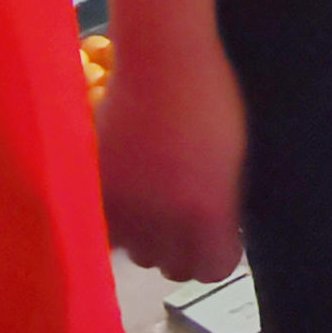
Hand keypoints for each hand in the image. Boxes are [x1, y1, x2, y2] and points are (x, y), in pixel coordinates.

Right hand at [97, 28, 248, 284]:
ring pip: (137, 252)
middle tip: (183, 222)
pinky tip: (130, 192)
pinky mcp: (96, 190)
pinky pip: (107, 227)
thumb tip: (221, 235)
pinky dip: (117, 219)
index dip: (218, 256)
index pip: (214, 271)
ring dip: (146, 238)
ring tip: (153, 205)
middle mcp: (164, 220)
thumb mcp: (234, 158)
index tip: (218, 240)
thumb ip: (223, 205)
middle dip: (181, 251)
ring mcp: (126, 207)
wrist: (162, 61)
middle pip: (173, 269)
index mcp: (207, 211)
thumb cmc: (210, 99)